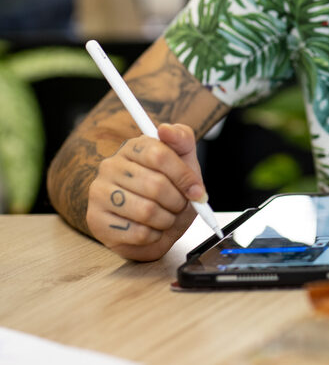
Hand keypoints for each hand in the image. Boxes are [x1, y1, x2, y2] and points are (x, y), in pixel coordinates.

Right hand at [86, 123, 206, 259]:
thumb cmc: (168, 193)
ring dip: (166, 220)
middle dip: (177, 202)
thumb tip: (166, 129)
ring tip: (166, 219)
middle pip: (156, 185)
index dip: (184, 176)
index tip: (196, 191)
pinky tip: (151, 230)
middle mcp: (111, 166)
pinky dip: (154, 235)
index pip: (159, 154)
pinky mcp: (96, 220)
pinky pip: (137, 232)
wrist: (152, 229)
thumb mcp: (183, 164)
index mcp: (132, 148)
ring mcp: (99, 193)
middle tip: (180, 207)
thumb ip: (182, 141)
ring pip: (147, 210)